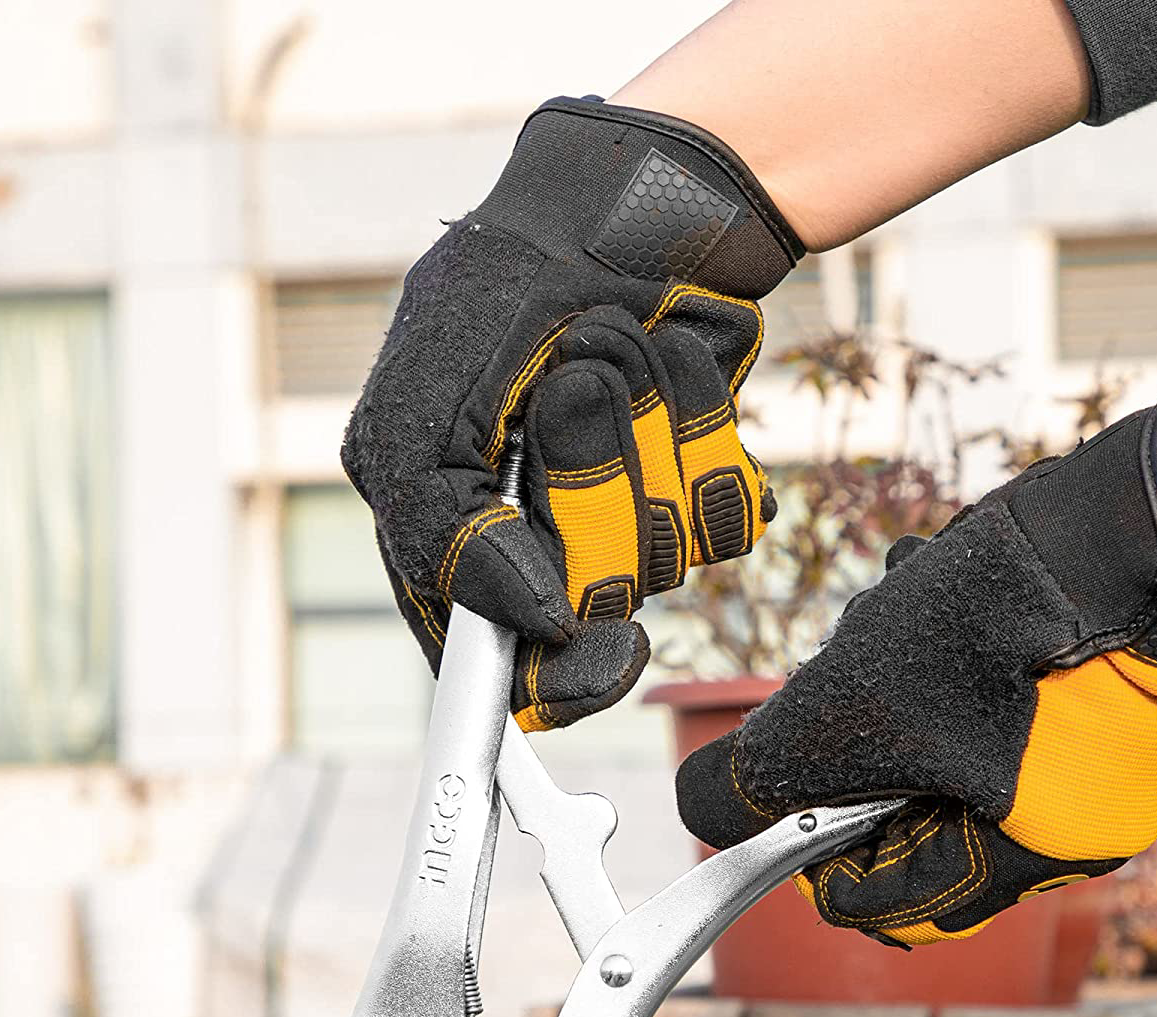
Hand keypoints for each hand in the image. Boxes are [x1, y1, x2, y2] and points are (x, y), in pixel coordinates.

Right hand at [342, 96, 802, 730]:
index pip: (500, 664)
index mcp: (449, 531)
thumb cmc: (504, 293)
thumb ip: (448, 540)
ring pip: (668, 559)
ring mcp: (618, 512)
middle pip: (595, 605)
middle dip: (601, 496)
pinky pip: (727, 519)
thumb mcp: (428, 416)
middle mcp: (536, 538)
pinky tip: (677, 368)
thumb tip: (538, 628)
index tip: (611, 651)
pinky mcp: (688, 482)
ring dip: (651, 442)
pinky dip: (709, 440)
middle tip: (581, 393)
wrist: (624, 199)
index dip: (558, 678)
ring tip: (619, 353)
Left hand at [675, 377, 1156, 945]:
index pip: (896, 903)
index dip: (821, 862)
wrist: (1154, 523)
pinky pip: (1000, 697)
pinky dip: (946, 658)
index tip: (781, 811)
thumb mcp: (850, 709)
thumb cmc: (1008, 628)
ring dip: (898, 693)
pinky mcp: (1108, 686)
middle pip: (918, 821)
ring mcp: (1102, 753)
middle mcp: (1075, 821)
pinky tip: (932, 594)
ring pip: (951, 747)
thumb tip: (704, 814)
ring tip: (890, 621)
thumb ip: (763, 776)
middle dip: (860, 757)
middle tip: (843, 690)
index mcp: (1028, 856)